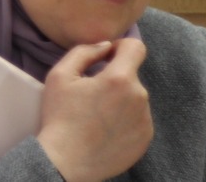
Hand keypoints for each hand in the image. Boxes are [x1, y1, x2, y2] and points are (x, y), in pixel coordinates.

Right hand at [37, 40, 153, 181]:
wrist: (68, 159)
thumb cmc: (60, 116)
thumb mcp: (60, 75)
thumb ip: (84, 51)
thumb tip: (104, 46)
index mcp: (120, 79)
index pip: (136, 48)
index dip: (120, 47)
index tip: (105, 57)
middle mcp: (139, 97)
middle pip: (130, 75)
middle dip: (113, 78)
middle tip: (89, 94)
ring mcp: (145, 120)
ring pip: (134, 98)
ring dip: (119, 99)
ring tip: (95, 115)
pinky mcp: (146, 138)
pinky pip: (138, 118)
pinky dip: (124, 119)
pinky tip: (104, 128)